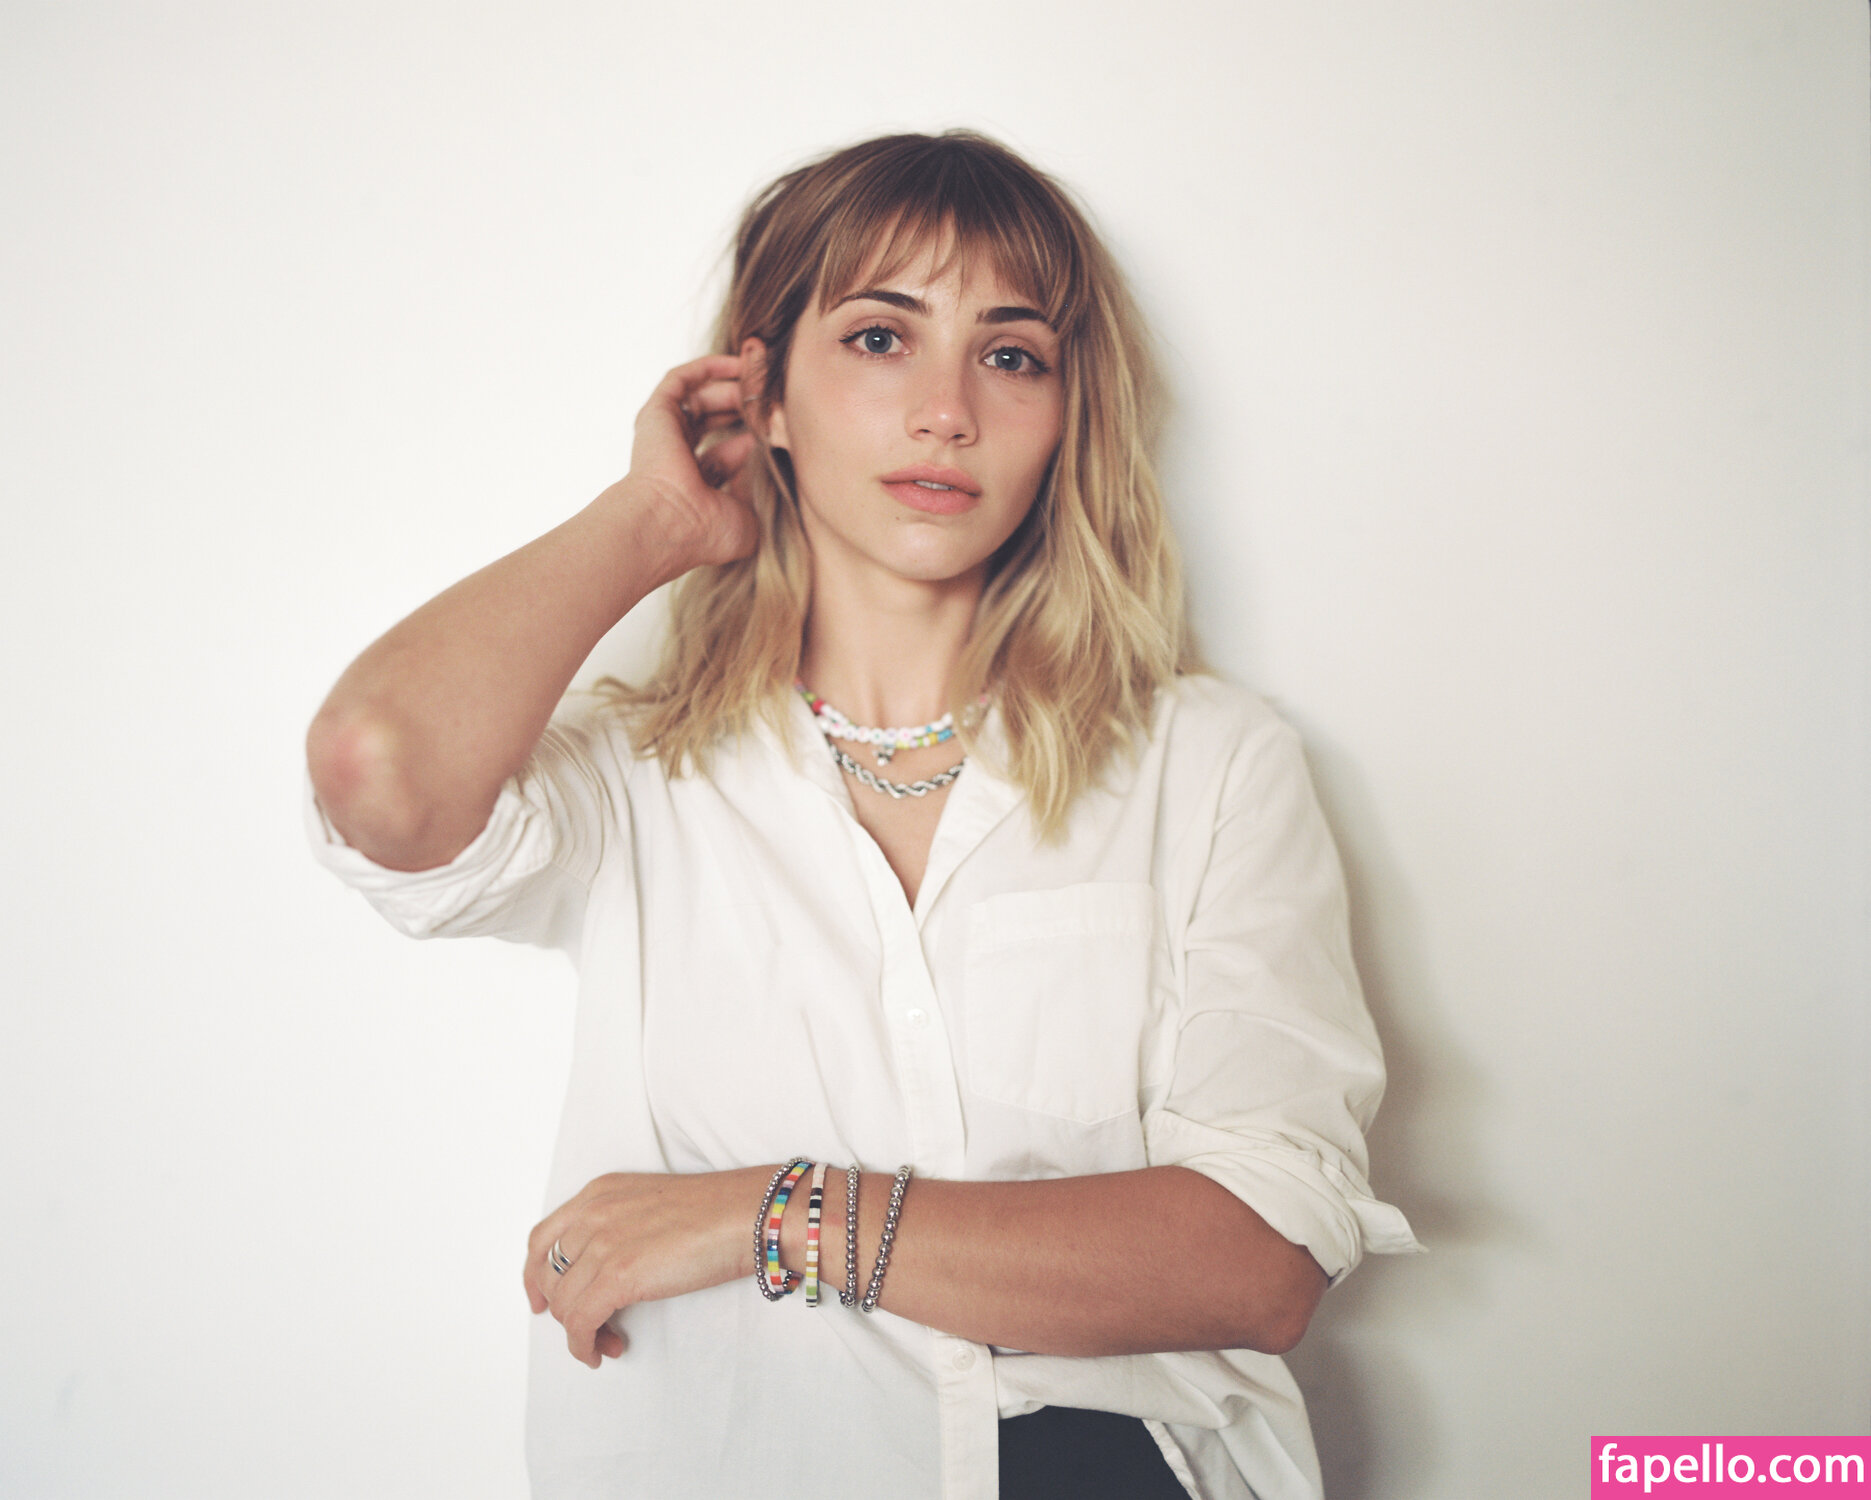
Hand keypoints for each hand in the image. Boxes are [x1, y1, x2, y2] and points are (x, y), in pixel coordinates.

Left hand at [524, 1169, 759, 1367]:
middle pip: (550, 1275)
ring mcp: (603, 1242)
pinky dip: (583, 1345)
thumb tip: (600, 1275)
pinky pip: (580, 1323)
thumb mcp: (649, 1204)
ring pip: (564, 1303)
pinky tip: (601, 1351)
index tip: (541, 1301)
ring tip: (607, 1341)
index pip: (543, 1238)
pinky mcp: (618, 1274)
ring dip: (580, 1332)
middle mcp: (592, 1213)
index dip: (534, 1276)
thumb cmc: (714, 1212)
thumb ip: (616, 1227)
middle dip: (564, 1309)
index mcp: (599, 1193)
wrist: (745, 1214)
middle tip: (591, 1327)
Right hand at [615, 353, 762, 573]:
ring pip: (704, 397)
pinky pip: (684, 378)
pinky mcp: (658, 412)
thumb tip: (776, 468)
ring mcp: (666, 434)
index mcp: (697, 485)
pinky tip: (740, 362)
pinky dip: (711, 367)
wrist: (669, 523)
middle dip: (747, 405)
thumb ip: (761, 496)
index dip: (757, 437)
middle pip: (717, 420)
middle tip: (776, 396)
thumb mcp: (749, 518)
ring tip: (764, 377)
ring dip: (735, 385)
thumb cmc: (705, 532)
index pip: (730, 452)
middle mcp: (679, 458)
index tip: (785, 426)